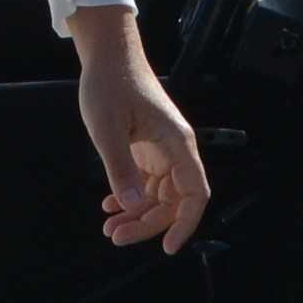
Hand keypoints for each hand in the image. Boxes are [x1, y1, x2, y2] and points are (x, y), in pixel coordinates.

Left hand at [72, 9, 210, 249]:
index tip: (168, 247)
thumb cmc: (111, 84)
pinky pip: (145, 182)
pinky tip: (110, 204)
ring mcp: (162, 150)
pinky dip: (130, 196)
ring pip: (158, 195)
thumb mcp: (108, 129)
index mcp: (177, 144)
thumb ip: (121, 168)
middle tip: (115, 236)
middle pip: (173, 201)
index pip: (195, 193)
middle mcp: (175, 150)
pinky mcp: (147, 148)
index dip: (186, 224)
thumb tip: (131, 206)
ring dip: (136, 214)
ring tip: (109, 227)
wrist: (108, 54)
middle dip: (147, 224)